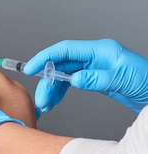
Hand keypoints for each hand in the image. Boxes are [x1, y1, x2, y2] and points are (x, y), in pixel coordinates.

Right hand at [24, 39, 147, 112]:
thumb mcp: (122, 80)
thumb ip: (96, 79)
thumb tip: (73, 80)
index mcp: (100, 50)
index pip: (65, 50)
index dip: (45, 58)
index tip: (30, 69)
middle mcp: (94, 56)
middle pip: (61, 64)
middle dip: (48, 80)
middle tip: (41, 97)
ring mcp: (94, 67)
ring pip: (64, 74)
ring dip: (53, 88)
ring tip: (46, 104)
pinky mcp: (96, 78)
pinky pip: (72, 82)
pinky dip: (62, 92)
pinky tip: (55, 101)